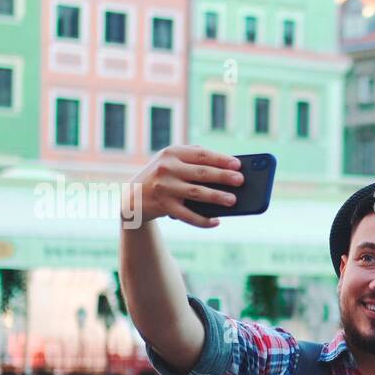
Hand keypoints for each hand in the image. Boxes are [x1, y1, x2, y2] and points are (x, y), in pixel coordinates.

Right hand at [126, 145, 242, 228]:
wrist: (133, 195)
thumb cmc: (162, 175)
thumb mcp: (171, 160)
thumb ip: (193, 157)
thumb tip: (226, 167)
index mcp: (172, 153)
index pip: (201, 154)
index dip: (221, 159)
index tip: (238, 165)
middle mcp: (167, 168)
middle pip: (201, 173)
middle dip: (223, 177)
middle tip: (240, 180)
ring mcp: (164, 187)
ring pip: (196, 193)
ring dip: (216, 197)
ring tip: (233, 200)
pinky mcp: (163, 206)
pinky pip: (187, 215)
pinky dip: (203, 220)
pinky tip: (216, 222)